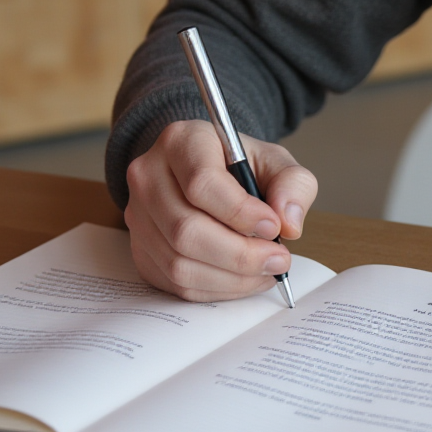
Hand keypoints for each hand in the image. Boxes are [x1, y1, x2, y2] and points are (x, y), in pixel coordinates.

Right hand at [124, 120, 316, 301]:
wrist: (211, 176)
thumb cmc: (242, 168)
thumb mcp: (276, 161)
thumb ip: (293, 184)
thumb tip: (289, 223)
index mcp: (181, 142)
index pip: (201, 183)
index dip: (241, 213)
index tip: (274, 227)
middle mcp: (148, 177)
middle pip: (185, 230)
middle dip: (240, 254)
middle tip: (278, 259)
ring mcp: (138, 217)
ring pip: (179, 262)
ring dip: (231, 277)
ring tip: (266, 269)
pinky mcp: (140, 250)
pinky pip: (175, 283)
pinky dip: (217, 289)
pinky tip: (244, 278)